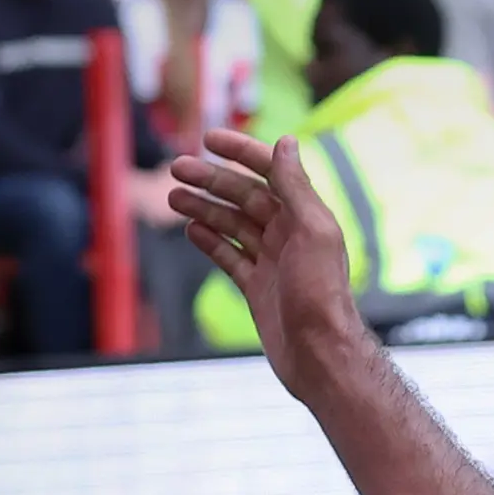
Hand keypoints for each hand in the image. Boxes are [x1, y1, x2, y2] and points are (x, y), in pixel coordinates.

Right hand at [169, 125, 362, 376]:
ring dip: (203, 208)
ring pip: (232, 225)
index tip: (208, 138)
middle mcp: (289, 235)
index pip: (269, 172)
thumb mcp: (312, 232)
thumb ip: (296, 187)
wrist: (318, 356)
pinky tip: (190, 230)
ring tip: (173, 197)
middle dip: (210, 180)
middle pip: (244, 197)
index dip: (240, 152)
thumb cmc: (321, 295)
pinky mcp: (257, 289)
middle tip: (174, 168)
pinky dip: (210, 242)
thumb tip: (286, 141)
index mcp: (304, 216)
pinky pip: (230, 258)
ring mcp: (271, 262)